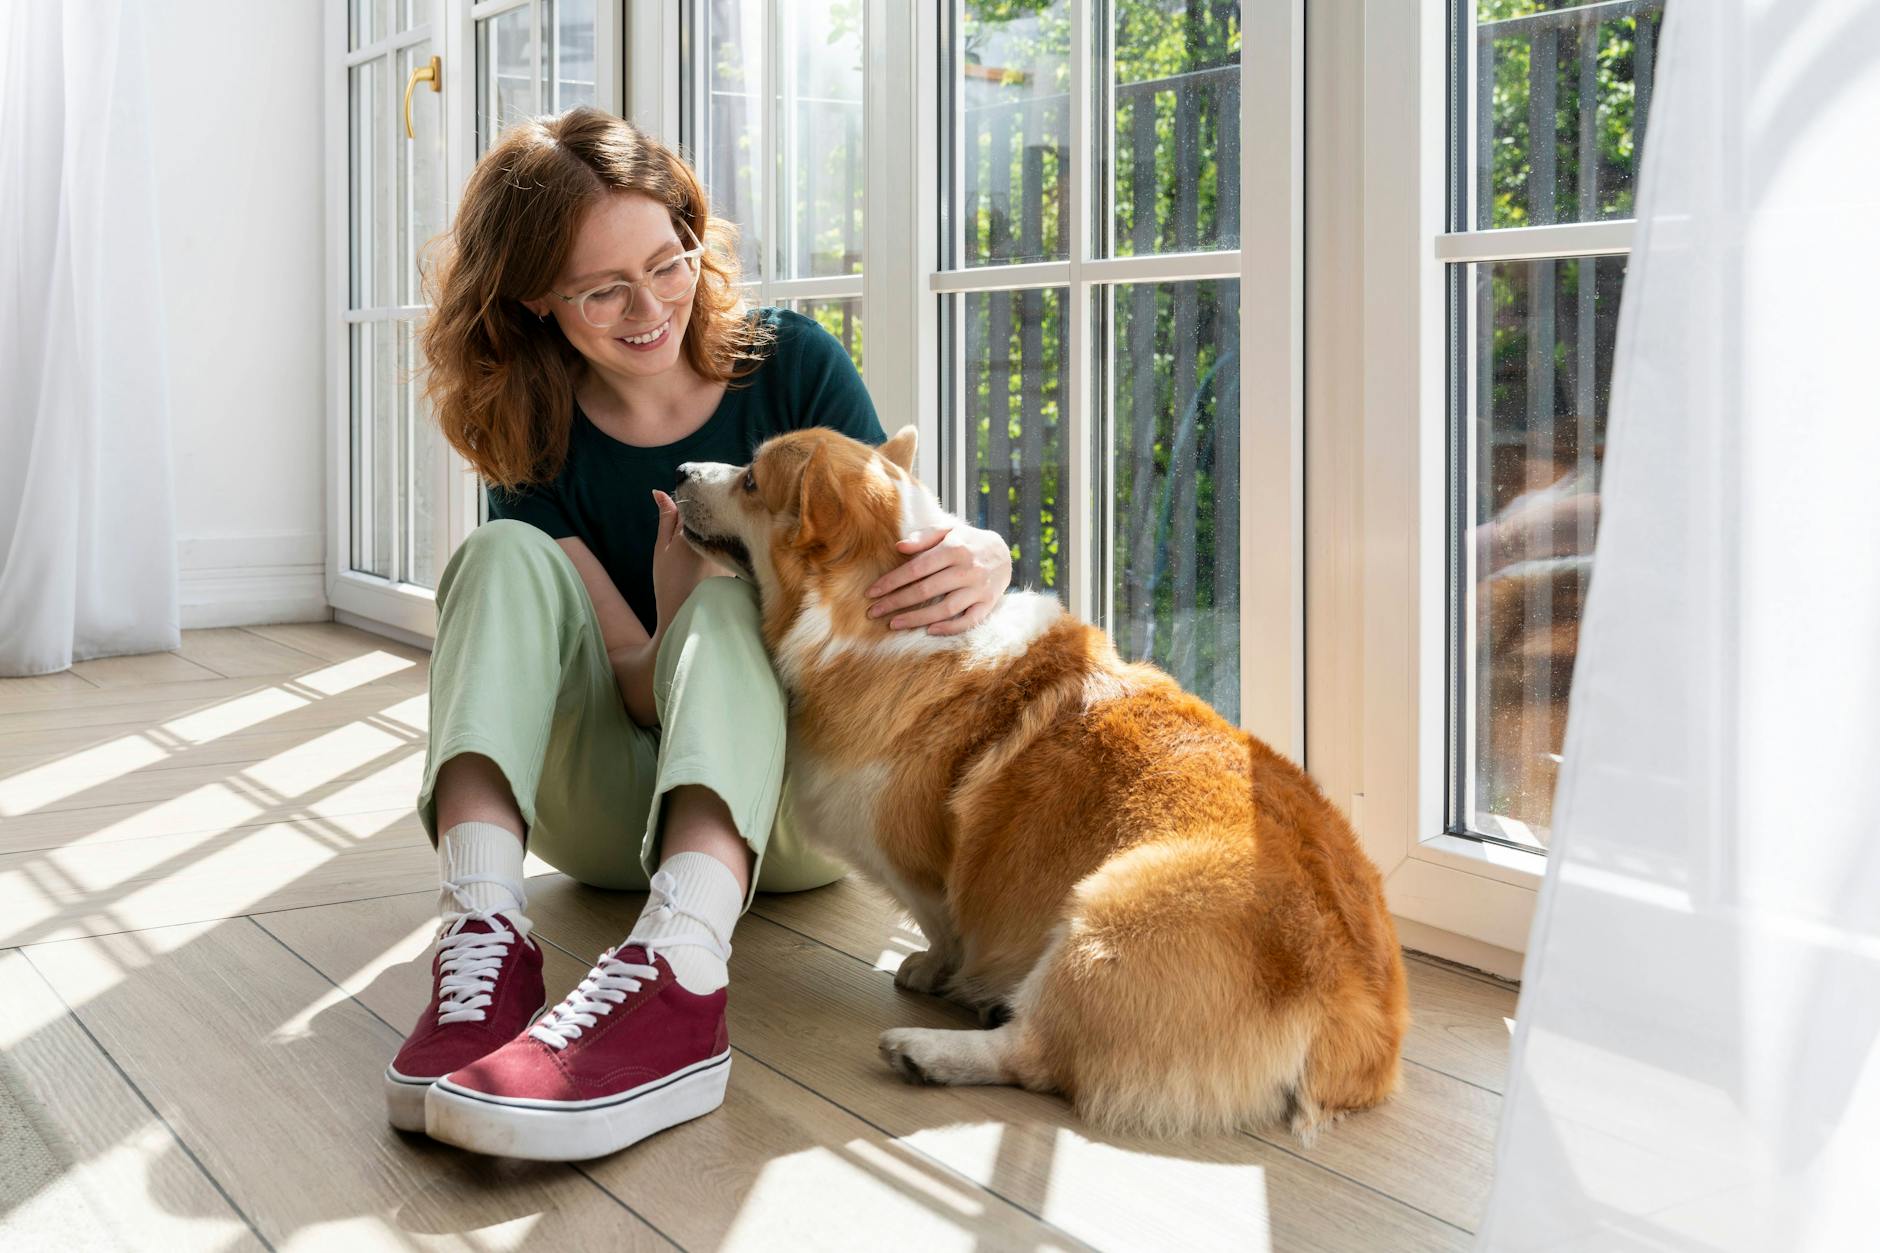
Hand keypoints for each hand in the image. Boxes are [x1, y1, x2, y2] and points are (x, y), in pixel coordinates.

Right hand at [650, 489, 725, 634]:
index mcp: (694, 532)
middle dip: (700, 517)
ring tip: (696, 553)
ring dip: (711, 530)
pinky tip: (707, 563)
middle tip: (688, 536)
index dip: (686, 504)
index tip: (678, 512)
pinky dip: (720, 546)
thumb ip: (665, 519)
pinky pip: (728, 545)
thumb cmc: (668, 583)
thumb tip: (660, 492)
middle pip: (710, 516)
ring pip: (720, 530)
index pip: (693, 504)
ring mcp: (727, 551)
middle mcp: (714, 538)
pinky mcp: (735, 563)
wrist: (684, 615)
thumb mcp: (662, 549)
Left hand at [864, 524, 1011, 635]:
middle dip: (896, 602)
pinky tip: (929, 631)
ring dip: (917, 619)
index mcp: (954, 548)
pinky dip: (949, 628)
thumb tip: (899, 547)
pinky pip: (968, 621)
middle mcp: (967, 569)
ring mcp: (979, 588)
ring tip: (894, 624)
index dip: (892, 581)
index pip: (916, 568)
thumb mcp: (948, 531)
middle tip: (874, 612)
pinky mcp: (988, 604)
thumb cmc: (967, 542)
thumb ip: (924, 537)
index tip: (872, 593)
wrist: (1004, 553)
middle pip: (926, 590)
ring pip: (944, 608)